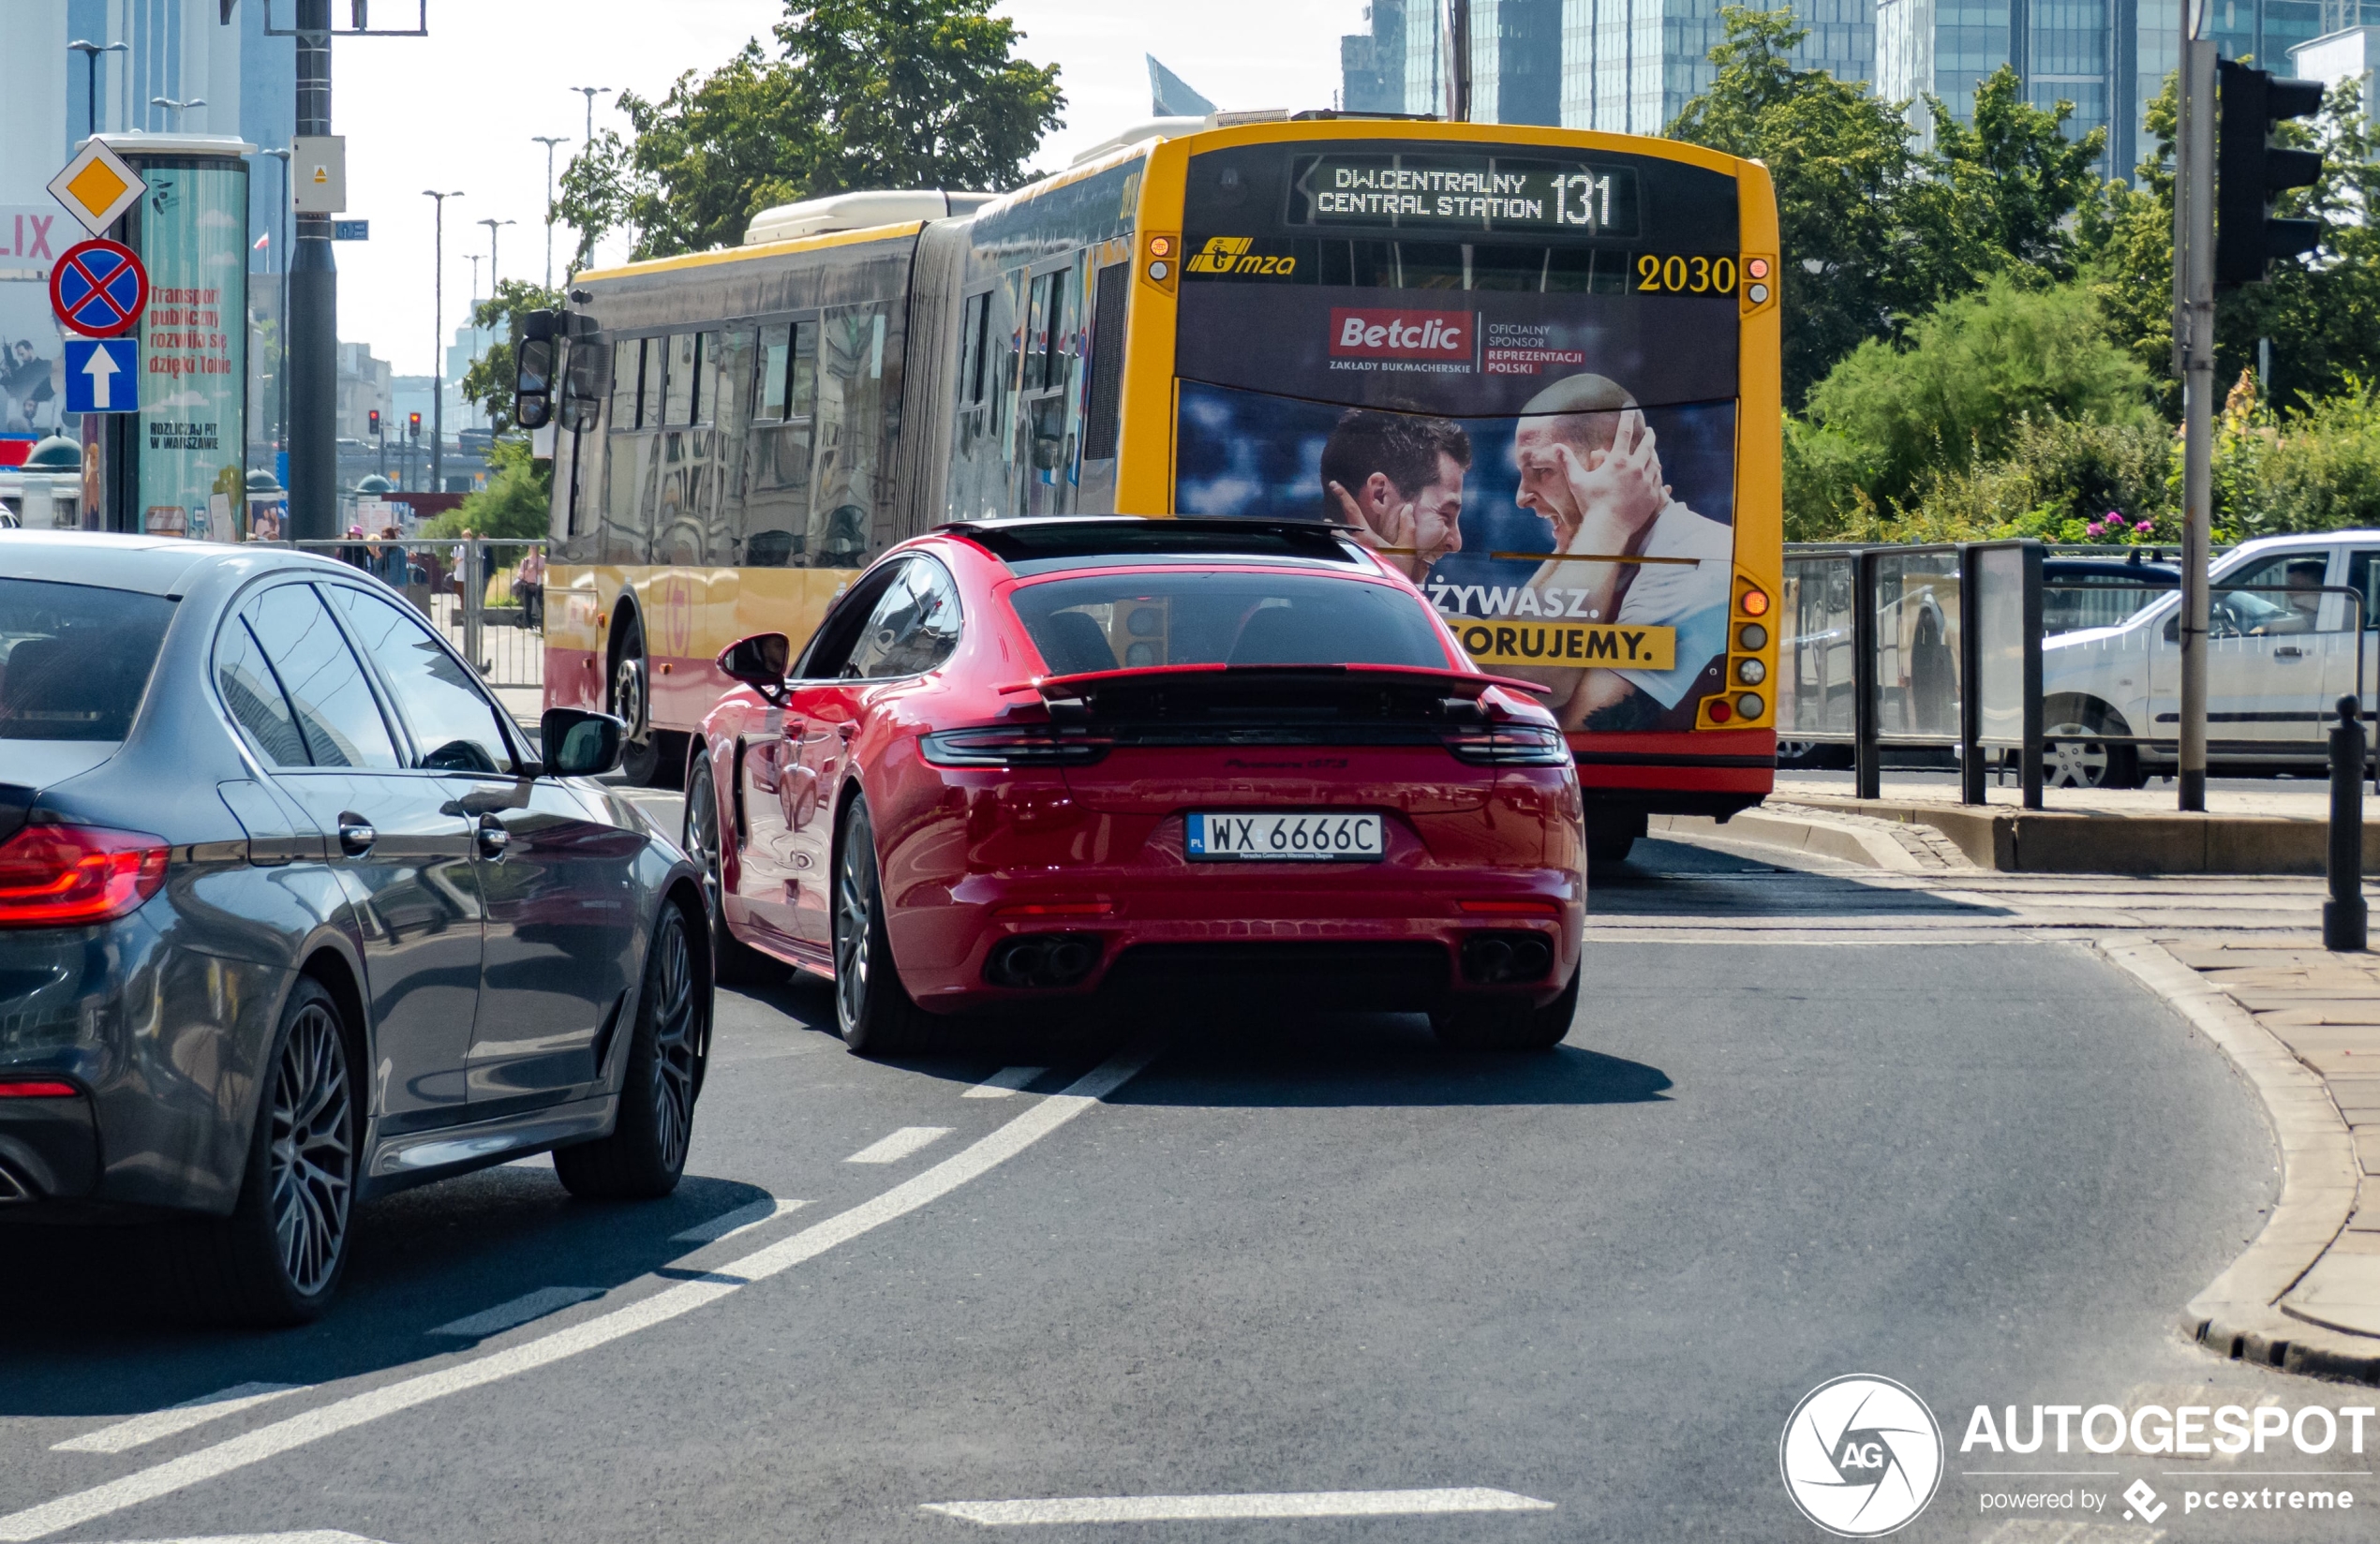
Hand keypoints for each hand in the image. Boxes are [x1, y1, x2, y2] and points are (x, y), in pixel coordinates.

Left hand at [1327, 480, 1416, 571]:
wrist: (1394, 595)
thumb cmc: (1401, 572)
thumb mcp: (1408, 547)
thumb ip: (1408, 526)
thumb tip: (1407, 508)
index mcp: (1367, 537)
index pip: (1352, 512)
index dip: (1343, 496)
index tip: (1334, 484)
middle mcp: (1355, 546)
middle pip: (1336, 530)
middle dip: (1330, 526)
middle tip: (1324, 521)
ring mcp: (1351, 560)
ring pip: (1335, 545)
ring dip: (1332, 540)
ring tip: (1329, 536)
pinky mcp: (1350, 571)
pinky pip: (1339, 559)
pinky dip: (1336, 554)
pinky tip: (1335, 557)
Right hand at [1554, 412, 1668, 550]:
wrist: (1608, 528)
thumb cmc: (1590, 504)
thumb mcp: (1577, 481)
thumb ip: (1568, 462)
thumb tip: (1556, 446)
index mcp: (1618, 461)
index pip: (1625, 433)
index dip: (1627, 418)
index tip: (1630, 409)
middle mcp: (1636, 468)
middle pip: (1647, 445)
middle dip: (1649, 435)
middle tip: (1649, 431)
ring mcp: (1646, 481)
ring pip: (1655, 461)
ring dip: (1654, 453)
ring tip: (1652, 451)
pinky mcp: (1653, 495)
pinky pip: (1658, 479)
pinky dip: (1656, 472)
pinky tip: (1655, 471)